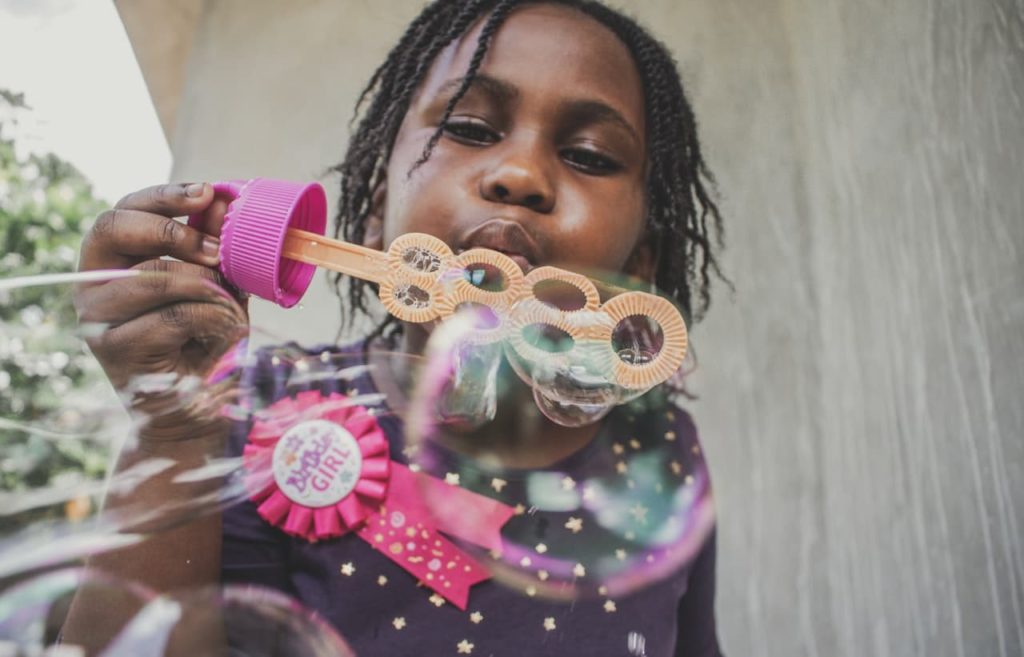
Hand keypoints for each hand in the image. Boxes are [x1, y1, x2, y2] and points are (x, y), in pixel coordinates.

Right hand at [75, 183, 248, 435]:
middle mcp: (93, 285)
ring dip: (205, 284)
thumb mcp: (218, 285)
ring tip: (232, 303)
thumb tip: (221, 199)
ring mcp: (99, 318)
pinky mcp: (116, 350)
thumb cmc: (205, 342)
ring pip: (150, 275)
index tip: (205, 193)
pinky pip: (172, 315)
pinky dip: (212, 317)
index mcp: (112, 262)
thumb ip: (215, 246)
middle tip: (218, 247)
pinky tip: (228, 328)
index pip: (122, 211)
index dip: (162, 197)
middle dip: (172, 228)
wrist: (197, 410)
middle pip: (113, 228)